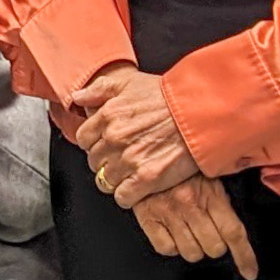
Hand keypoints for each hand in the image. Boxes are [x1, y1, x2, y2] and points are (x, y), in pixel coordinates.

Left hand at [68, 63, 200, 207]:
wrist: (201, 113)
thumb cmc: (171, 97)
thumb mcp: (131, 81)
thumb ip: (99, 89)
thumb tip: (78, 98)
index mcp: (108, 115)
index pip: (84, 139)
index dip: (96, 142)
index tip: (108, 143)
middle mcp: (114, 138)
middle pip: (94, 161)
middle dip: (106, 160)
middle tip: (124, 157)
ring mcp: (129, 160)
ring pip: (105, 180)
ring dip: (116, 178)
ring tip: (132, 171)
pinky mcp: (146, 179)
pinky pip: (122, 197)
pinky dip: (128, 195)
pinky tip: (139, 186)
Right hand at [131, 174, 258, 279]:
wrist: (146, 152)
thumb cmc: (180, 165)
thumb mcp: (209, 175)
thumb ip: (222, 200)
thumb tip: (233, 227)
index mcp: (210, 194)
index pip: (233, 232)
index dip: (245, 257)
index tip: (250, 272)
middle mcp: (189, 205)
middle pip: (214, 248)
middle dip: (215, 244)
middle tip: (209, 232)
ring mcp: (168, 213)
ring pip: (192, 253)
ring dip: (194, 247)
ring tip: (190, 231)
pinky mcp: (148, 219)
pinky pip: (166, 249)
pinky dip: (172, 246)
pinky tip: (173, 232)